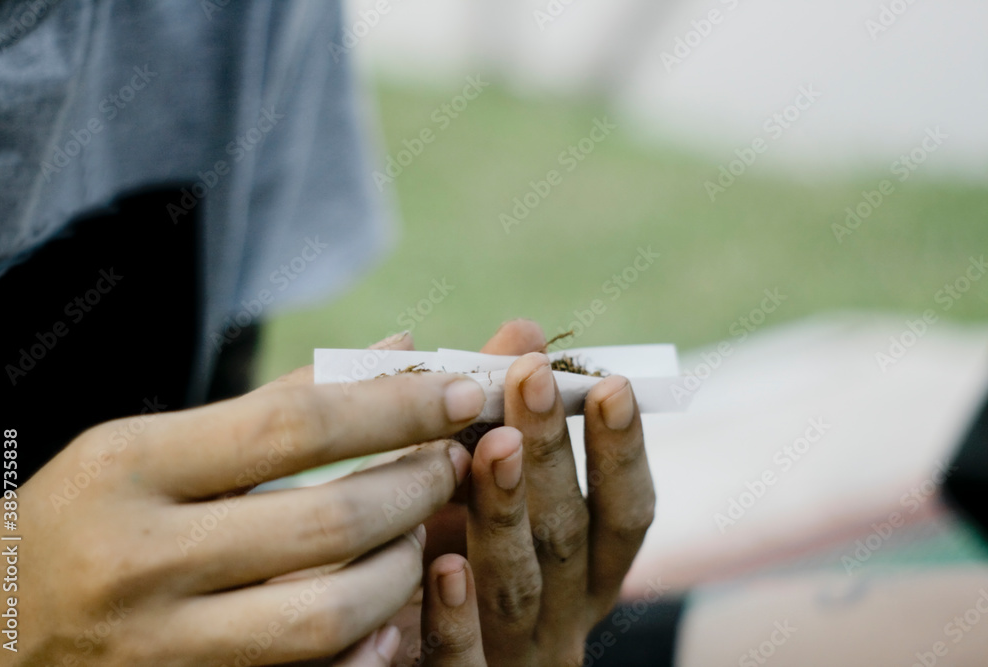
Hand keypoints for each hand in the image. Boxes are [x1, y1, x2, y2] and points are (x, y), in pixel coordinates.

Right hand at [0, 334, 486, 664]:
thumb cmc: (88, 514)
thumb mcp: (154, 444)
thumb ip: (276, 403)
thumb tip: (397, 349)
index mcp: (129, 467)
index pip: (293, 427)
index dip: (394, 407)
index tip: (459, 393)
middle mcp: (139, 559)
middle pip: (327, 524)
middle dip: (415, 489)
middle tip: (451, 465)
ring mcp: (160, 645)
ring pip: (329, 614)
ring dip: (404, 569)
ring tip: (423, 535)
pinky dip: (369, 645)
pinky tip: (392, 613)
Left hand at [398, 322, 655, 665]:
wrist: (391, 657)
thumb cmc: (445, 554)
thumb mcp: (480, 488)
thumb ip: (502, 416)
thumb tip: (521, 326)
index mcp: (583, 572)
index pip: (624, 513)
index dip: (621, 451)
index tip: (609, 383)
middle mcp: (563, 616)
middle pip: (568, 537)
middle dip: (553, 453)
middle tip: (530, 376)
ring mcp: (512, 656)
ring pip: (519, 588)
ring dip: (507, 513)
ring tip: (492, 446)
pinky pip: (459, 662)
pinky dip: (456, 614)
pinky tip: (442, 565)